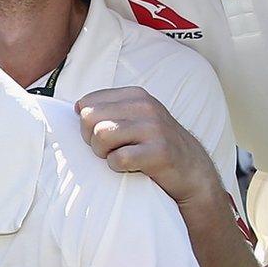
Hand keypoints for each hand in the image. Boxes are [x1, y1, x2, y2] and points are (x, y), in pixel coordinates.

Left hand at [75, 87, 219, 209]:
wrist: (192, 171)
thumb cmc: (153, 146)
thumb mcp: (135, 118)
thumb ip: (109, 109)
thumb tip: (76, 107)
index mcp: (136, 95)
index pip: (87, 102)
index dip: (87, 124)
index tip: (105, 135)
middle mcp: (146, 107)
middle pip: (89, 118)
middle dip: (92, 139)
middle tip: (110, 149)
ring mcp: (154, 128)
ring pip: (101, 136)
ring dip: (104, 154)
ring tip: (121, 157)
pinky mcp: (159, 152)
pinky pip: (118, 159)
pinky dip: (118, 167)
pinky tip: (133, 167)